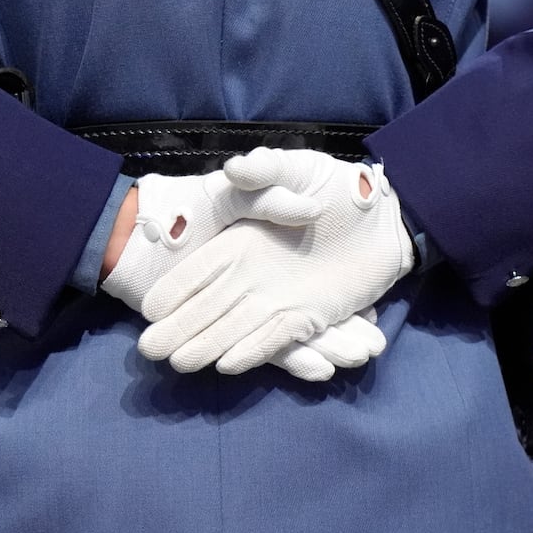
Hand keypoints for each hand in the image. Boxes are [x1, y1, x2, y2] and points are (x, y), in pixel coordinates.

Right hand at [138, 148, 413, 376]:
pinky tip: (238, 364)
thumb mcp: (297, 167)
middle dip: (184, 328)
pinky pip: (284, 339)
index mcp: (241, 240)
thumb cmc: (334, 184)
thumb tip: (237, 168)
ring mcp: (278, 298)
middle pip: (212, 307)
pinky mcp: (307, 315)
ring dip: (216, 346)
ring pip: (242, 328)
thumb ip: (266, 169)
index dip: (174, 286)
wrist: (384, 213)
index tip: (149, 306)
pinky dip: (272, 353)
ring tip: (185, 365)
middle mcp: (252, 275)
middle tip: (156, 353)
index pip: (199, 268)